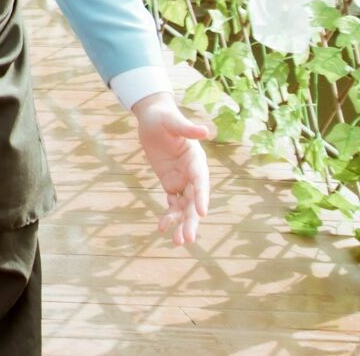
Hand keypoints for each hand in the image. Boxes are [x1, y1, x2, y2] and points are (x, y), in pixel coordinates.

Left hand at [132, 91, 213, 245]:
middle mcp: (192, 174)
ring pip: (184, 207)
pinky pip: (171, 203)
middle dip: (191, 220)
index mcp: (197, 161)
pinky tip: (162, 229)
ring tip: (177, 242)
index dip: (202, 197)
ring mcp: (181, 180)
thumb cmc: (164, 117)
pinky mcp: (170, 183)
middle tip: (187, 239)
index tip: (201, 213)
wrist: (154, 118)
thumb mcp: (172, 121)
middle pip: (194, 201)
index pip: (201, 182)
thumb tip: (206, 130)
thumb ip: (187, 128)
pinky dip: (168, 216)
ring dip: (181, 224)